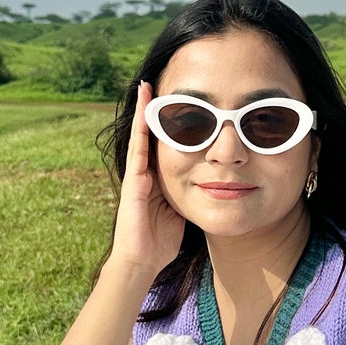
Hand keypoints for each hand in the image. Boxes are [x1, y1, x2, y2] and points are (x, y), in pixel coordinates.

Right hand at [110, 78, 186, 282]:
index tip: (179, 104)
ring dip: (145, 112)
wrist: (142, 261)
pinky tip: (146, 110)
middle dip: (155, 111)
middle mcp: (145, 173)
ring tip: (148, 86)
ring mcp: (137, 176)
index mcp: (157, 179)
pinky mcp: (133, 181)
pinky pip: (139, 149)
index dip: (171, 125)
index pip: (165, 145)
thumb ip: (191, 195)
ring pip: (142, 137)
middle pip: (153, 135)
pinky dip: (142, 129)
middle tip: (159, 84)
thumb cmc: (161, 242)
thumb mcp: (181, 211)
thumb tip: (212, 186)